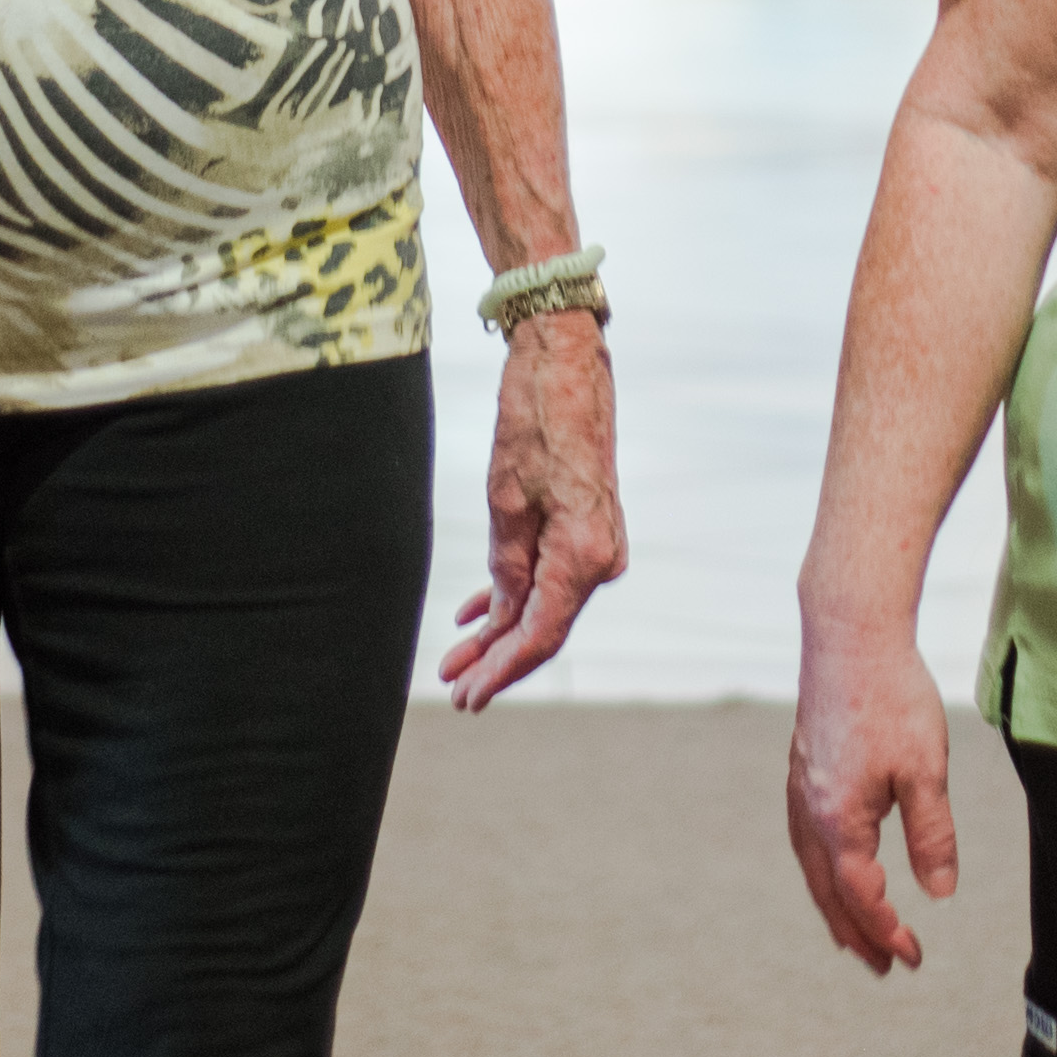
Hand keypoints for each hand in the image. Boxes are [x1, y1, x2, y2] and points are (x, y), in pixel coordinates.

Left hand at [439, 307, 625, 708]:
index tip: (467, 696)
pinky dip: (516, 594)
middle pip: (545, 625)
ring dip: (502, 630)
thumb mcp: (507, 501)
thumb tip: (506, 617)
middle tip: (454, 689)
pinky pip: (552, 573)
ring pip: (546, 602)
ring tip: (457, 659)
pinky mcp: (588, 524)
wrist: (566, 360)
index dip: (502, 670)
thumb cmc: (535, 420)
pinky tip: (480, 614)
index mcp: (585, 555)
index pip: (540, 634)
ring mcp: (599, 541)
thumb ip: (507, 567)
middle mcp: (602, 557)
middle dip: (497, 659)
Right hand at [784, 603, 964, 971]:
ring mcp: (800, 789)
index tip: (913, 958)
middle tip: (884, 966)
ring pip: (812, 867)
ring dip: (835, 904)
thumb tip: (939, 893)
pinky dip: (822, 868)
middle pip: (828, 892)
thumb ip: (932, 835)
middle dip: (856, 933)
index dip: (887, 933)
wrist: (849, 633)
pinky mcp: (802, 767)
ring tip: (854, 932)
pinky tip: (836, 864)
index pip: (862, 896)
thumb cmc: (892, 697)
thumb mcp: (926, 771)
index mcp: (839, 821)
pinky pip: (807, 838)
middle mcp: (809, 812)